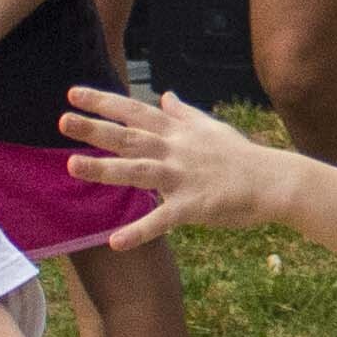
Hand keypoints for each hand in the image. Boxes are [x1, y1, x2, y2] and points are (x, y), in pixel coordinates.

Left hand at [63, 84, 305, 251]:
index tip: (73, 94)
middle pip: (130, 137)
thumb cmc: (241, 155)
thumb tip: (164, 95)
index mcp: (177, 132)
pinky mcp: (193, 206)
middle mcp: (175, 150)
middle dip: (95, 129)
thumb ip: (183, 113)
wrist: (273, 181)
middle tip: (62, 121)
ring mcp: (183, 177)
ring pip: (139, 171)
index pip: (134, 112)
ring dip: (105, 169)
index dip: (104, 102)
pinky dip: (140, 231)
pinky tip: (116, 242)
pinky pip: (163, 219)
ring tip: (72, 167)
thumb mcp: (210, 127)